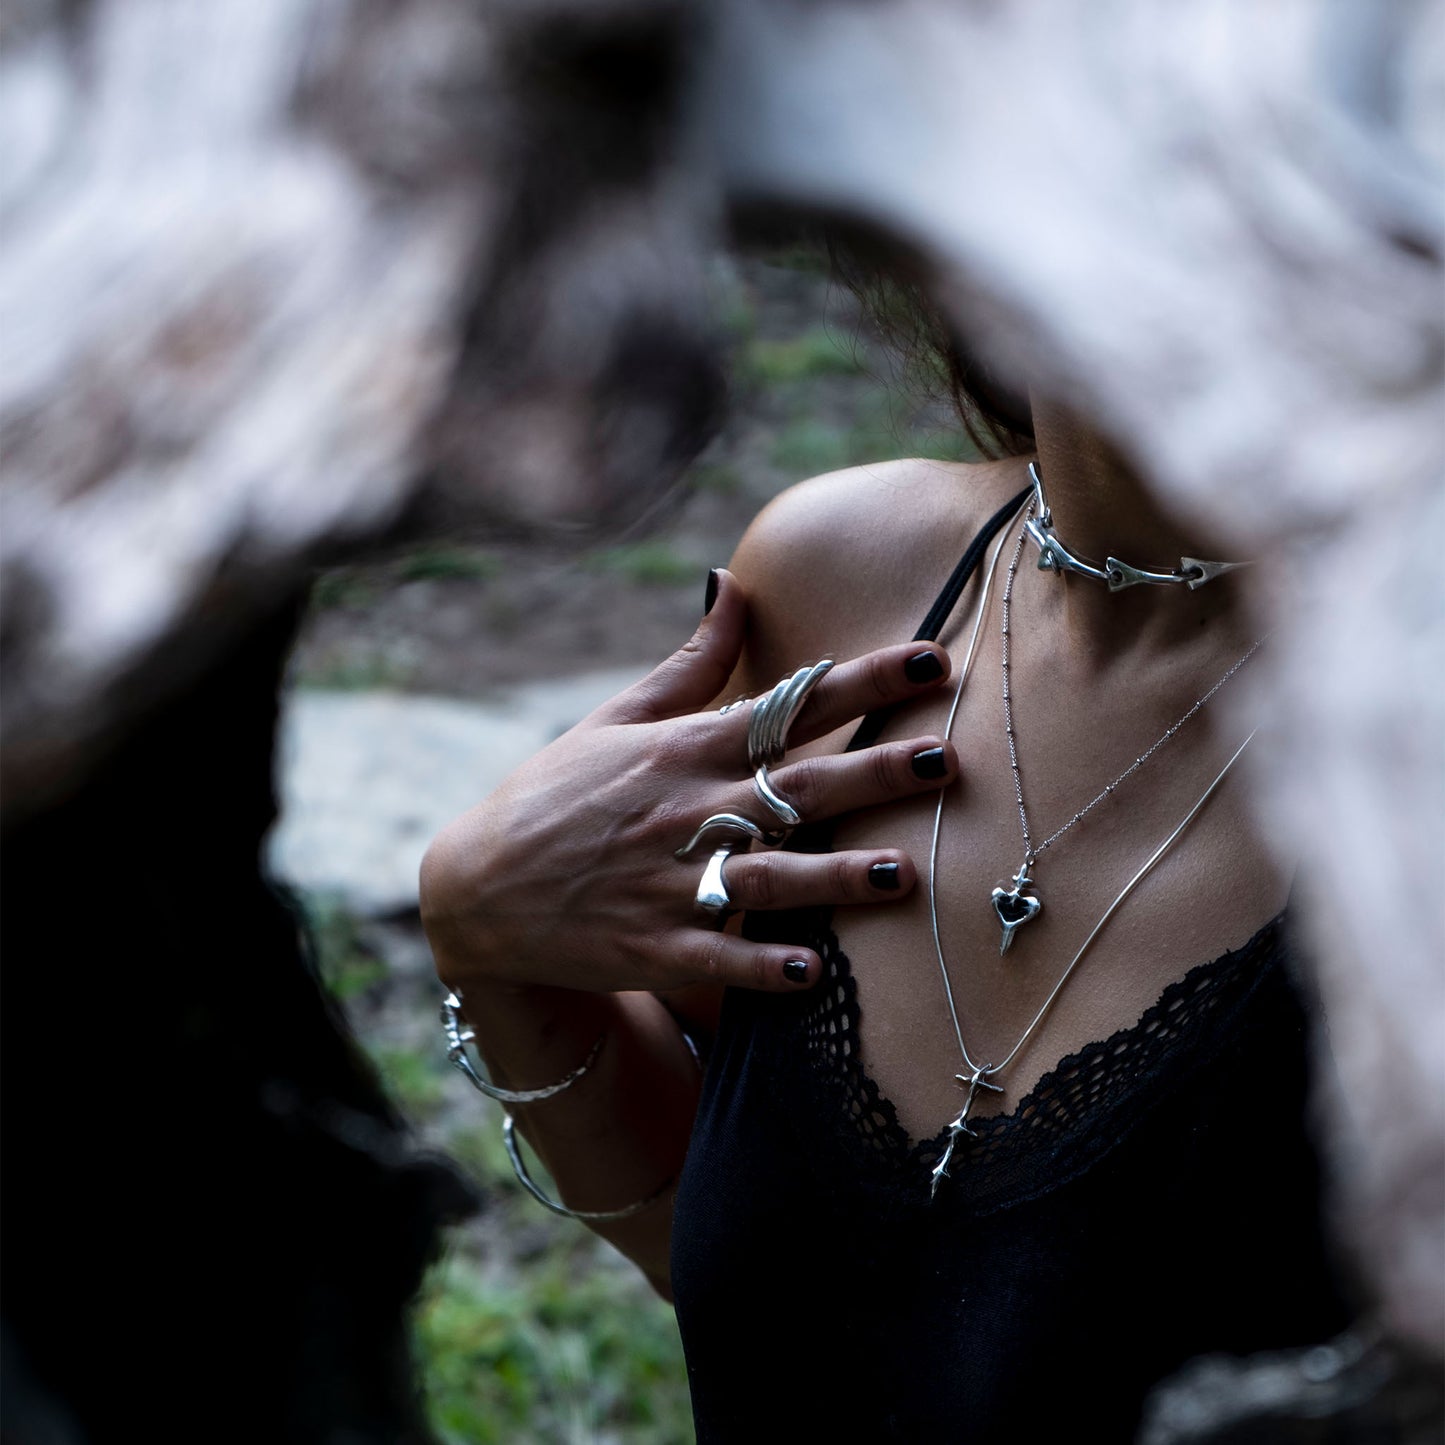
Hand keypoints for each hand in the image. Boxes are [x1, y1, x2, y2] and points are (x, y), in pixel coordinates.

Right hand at [420, 569, 959, 995]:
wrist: (478, 887)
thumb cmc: (558, 793)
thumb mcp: (617, 718)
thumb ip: (689, 661)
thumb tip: (732, 582)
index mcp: (684, 749)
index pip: (790, 707)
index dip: (864, 682)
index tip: (932, 663)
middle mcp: (686, 811)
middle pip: (796, 789)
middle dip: (873, 775)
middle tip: (944, 763)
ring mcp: (668, 882)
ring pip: (768, 878)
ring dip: (834, 878)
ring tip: (903, 873)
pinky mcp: (652, 947)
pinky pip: (717, 959)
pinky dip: (761, 967)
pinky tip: (812, 975)